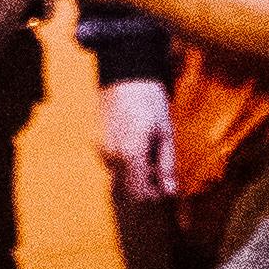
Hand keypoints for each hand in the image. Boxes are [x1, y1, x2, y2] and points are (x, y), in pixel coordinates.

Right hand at [98, 74, 175, 200]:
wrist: (126, 73)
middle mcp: (112, 157)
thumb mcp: (165, 133)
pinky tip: (136, 142)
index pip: (141, 194)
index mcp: (131, 156)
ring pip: (120, 176)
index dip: (155, 195)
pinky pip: (113, 162)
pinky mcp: (98, 142)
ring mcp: (102, 149)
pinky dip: (125, 161)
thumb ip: (166, 165)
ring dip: (135, 173)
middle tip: (159, 167)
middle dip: (145, 185)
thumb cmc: (150, 101)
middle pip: (128, 189)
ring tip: (149, 150)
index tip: (166, 185)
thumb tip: (170, 191)